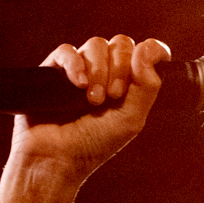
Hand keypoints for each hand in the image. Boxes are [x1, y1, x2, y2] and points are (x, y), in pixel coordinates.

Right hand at [10, 34, 171, 179]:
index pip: (145, 51)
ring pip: (97, 44)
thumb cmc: (93, 144)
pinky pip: (67, 50)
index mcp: (128, 84)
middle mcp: (105, 73)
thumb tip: (147, 50)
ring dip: (99, 71)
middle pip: (121, 44)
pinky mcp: (53, 70)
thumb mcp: (131, 119)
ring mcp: (80, 69)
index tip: (151, 63)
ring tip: (92, 100)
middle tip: (113, 97)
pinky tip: (79, 85)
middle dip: (120, 69)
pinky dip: (75, 64)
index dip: (150, 51)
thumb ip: (147, 86)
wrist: (55, 158)